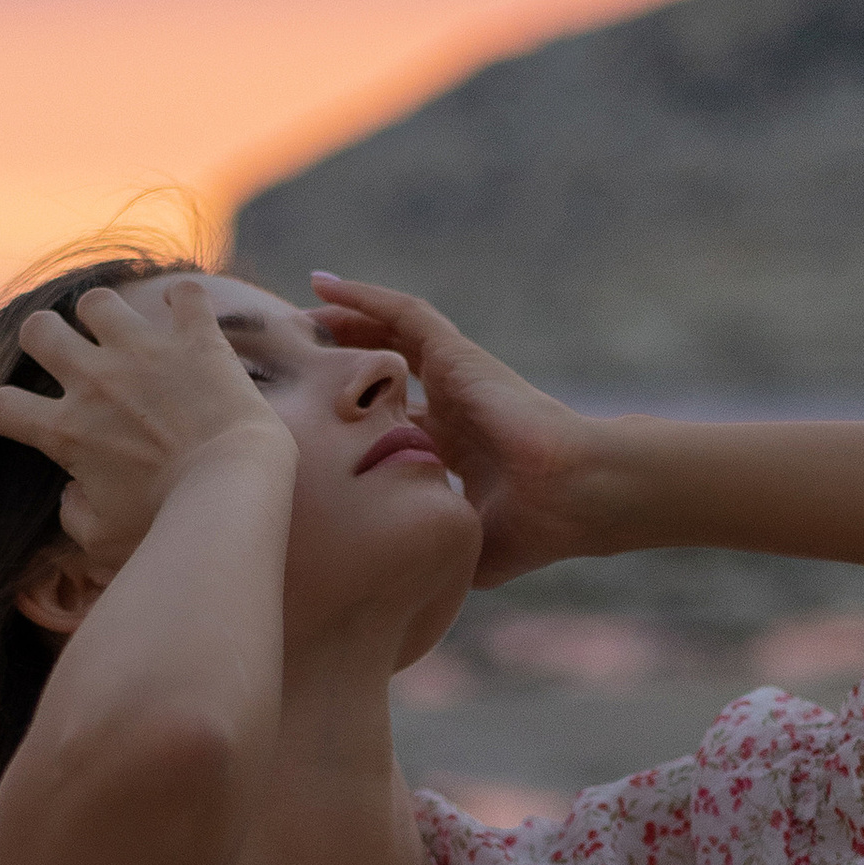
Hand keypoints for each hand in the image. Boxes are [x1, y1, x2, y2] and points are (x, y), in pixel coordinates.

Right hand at [0, 279, 288, 575]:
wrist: (233, 490)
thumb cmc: (168, 525)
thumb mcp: (103, 540)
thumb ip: (73, 514)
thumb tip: (71, 492)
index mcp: (66, 431)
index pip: (1, 405)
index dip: (8, 411)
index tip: (29, 419)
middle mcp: (95, 381)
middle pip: (37, 329)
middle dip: (46, 339)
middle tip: (70, 357)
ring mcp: (143, 351)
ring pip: (96, 300)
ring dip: (103, 314)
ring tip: (120, 331)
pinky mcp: (195, 338)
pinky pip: (185, 294)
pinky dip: (184, 300)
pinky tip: (184, 311)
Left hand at [308, 272, 596, 587]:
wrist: (572, 496)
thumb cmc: (533, 528)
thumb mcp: (463, 541)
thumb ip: (428, 546)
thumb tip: (388, 580)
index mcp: (452, 447)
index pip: (390, 420)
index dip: (350, 415)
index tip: (306, 415)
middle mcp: (451, 405)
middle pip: (384, 370)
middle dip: (339, 359)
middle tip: (291, 355)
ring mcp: (456, 376)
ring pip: (389, 334)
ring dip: (345, 320)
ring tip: (298, 308)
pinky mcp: (459, 354)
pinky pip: (404, 313)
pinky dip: (364, 297)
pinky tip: (325, 284)